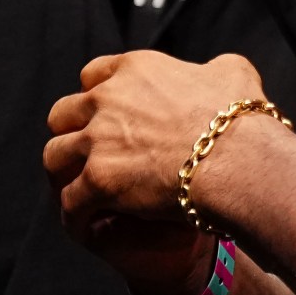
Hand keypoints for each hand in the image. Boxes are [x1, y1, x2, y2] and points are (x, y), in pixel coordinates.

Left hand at [45, 49, 264, 235]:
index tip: (103, 113)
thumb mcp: (233, 72)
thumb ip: (213, 69)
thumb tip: (216, 72)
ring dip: (63, 172)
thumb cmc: (240, 120)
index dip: (96, 95)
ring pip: (55, 155)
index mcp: (134, 70)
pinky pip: (70, 200)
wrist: (239, 159)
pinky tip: (82, 225)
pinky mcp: (99, 178)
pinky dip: (74, 215)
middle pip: (63, 113)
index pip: (93, 75)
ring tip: (74, 188)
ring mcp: (98, 139)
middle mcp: (107, 99)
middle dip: (70, 131)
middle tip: (85, 152)